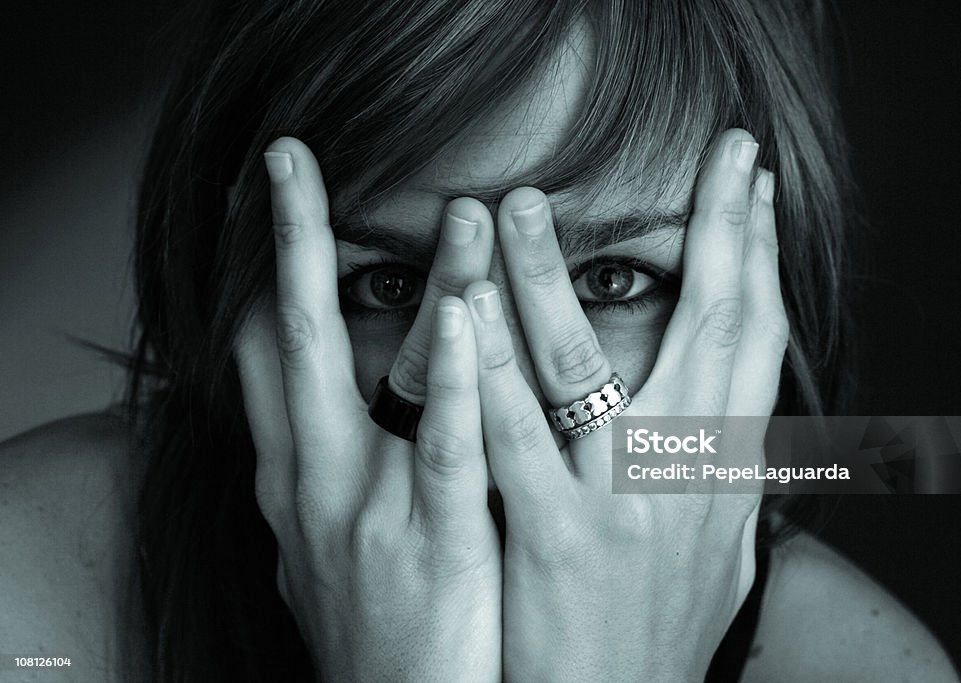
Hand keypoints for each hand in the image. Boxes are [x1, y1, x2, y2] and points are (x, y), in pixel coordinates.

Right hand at [233, 138, 500, 681]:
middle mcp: (313, 478)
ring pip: (385, 375)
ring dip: (429, 285)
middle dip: (288, 244)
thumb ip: (331, 471)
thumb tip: (323, 418)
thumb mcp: (327, 544)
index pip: (264, 353)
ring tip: (460, 208)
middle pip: (292, 338)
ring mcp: (365, 507)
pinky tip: (463, 317)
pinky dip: (448, 378)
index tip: (266, 201)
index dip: (259, 271)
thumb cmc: (372, 630)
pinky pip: (440, 447)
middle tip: (286, 159)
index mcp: (295, 474)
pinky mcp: (428, 539)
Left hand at [460, 129, 783, 680]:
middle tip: (718, 150)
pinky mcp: (553, 541)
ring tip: (525, 204)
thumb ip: (725, 486)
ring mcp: (620, 506)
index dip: (762, 257)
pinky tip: (463, 309)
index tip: (754, 188)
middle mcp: (688, 477)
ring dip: (554, 277)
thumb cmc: (660, 637)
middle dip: (720, 229)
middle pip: (713, 327)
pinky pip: (515, 440)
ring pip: (589, 365)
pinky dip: (488, 368)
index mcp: (727, 474)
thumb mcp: (717, 561)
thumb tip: (741, 426)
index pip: (759, 342)